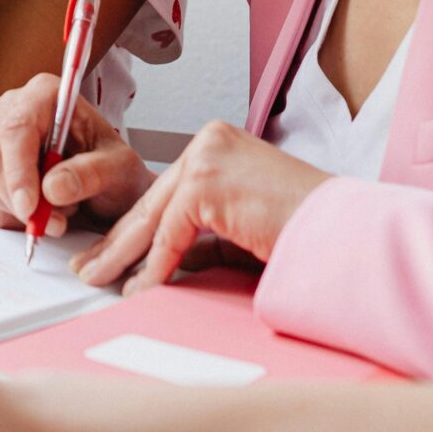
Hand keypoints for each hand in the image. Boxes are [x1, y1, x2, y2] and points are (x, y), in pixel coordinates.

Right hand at [0, 72, 153, 237]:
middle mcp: (13, 111)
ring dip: (25, 211)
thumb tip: (53, 187)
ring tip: (63, 210)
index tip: (30, 206)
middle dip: (23, 200)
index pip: (17, 127)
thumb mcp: (119, 169)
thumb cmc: (113, 167)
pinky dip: (16, 218)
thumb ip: (91, 173)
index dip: (19, 169)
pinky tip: (45, 211)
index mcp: (44, 95)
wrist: (109, 187)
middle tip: (56, 223)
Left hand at [76, 122, 328, 288]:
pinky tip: (138, 288)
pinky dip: (154, 265)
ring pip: (153, 216)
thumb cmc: (305, 228)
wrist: (343, 230)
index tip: (110, 252)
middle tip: (89, 266)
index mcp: (216, 146)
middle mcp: (208, 143)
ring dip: (122, 253)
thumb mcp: (239, 229)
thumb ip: (203, 237)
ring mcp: (207, 158)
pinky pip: (171, 234)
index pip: (164, 192)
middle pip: (151, 201)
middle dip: (117, 240)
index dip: (133, 226)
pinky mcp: (208, 183)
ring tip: (98, 278)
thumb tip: (168, 261)